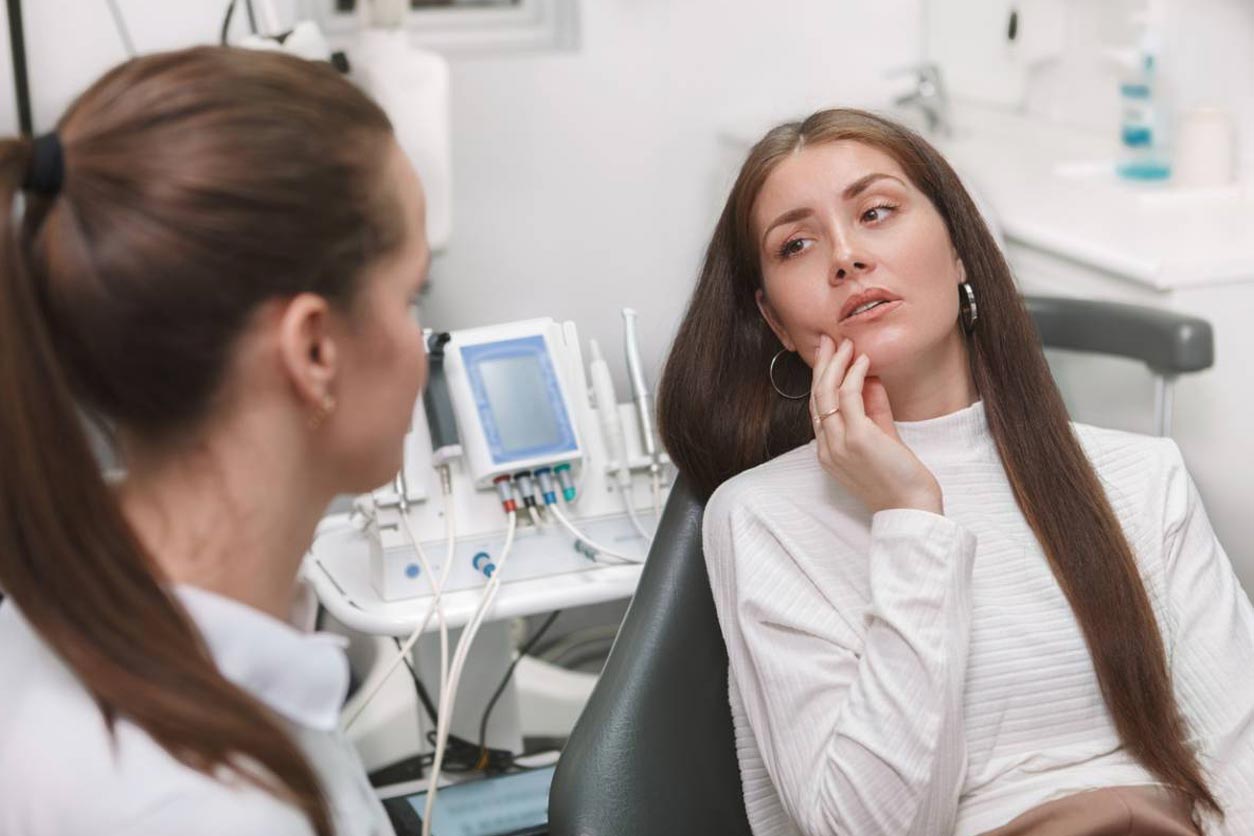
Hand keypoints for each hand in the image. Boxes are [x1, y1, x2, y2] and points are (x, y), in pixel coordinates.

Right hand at [809, 335, 943, 514]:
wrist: (911, 508)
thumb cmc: (899, 479)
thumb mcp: (882, 439)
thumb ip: (874, 411)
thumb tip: (870, 380)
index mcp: (828, 451)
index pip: (818, 408)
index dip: (822, 379)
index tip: (829, 356)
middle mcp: (827, 447)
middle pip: (816, 396)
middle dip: (822, 364)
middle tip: (828, 340)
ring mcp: (839, 443)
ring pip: (826, 393)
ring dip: (836, 364)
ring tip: (845, 344)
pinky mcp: (857, 438)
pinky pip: (849, 396)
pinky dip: (854, 374)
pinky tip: (862, 360)